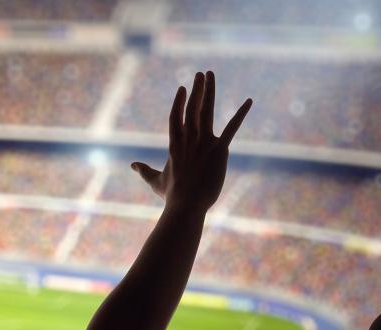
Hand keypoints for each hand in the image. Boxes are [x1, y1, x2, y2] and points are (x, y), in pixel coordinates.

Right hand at [131, 71, 251, 213]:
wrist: (186, 205)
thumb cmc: (172, 196)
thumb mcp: (155, 181)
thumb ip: (144, 170)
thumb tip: (132, 165)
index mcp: (175, 144)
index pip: (176, 116)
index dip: (179, 102)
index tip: (183, 88)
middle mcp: (189, 138)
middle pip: (192, 108)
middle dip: (197, 89)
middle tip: (201, 74)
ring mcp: (204, 142)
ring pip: (207, 110)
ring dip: (209, 91)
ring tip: (210, 75)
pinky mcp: (219, 149)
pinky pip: (232, 128)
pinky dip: (241, 114)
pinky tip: (249, 101)